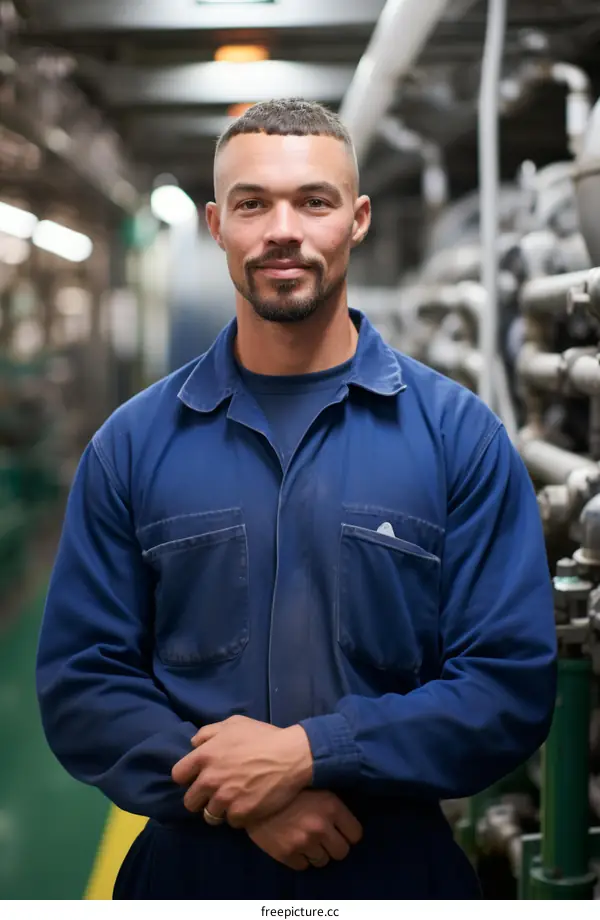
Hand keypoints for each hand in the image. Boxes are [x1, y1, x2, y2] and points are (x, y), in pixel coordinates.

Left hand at [171, 715, 312, 826]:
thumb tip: (193, 744)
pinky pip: (231, 822)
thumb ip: (209, 732)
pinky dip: (239, 815)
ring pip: (210, 815)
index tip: (198, 778)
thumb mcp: (235, 723)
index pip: (178, 775)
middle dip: (201, 798)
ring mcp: (225, 799)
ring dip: (220, 809)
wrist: (292, 755)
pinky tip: (249, 804)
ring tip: (234, 800)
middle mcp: (210, 780)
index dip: (187, 777)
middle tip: (217, 793)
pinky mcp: (241, 814)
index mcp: (205, 756)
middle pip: (190, 802)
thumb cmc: (263, 737)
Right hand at [247, 790, 362, 870]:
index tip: (339, 829)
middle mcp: (321, 826)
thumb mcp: (315, 785)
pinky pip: (304, 866)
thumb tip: (346, 818)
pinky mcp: (286, 854)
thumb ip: (332, 802)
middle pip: (342, 852)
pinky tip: (292, 843)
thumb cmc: (287, 786)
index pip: (355, 834)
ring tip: (304, 837)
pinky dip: (300, 858)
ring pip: (323, 861)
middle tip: (323, 836)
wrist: (252, 791)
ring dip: (316, 852)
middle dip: (334, 845)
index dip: (348, 832)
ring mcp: (303, 842)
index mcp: (331, 806)